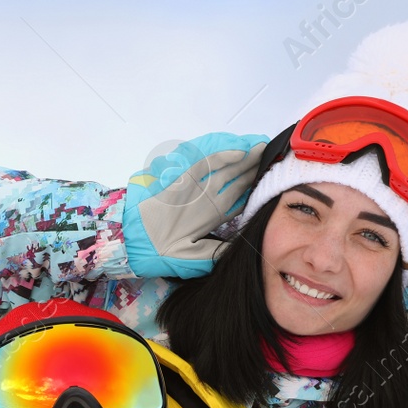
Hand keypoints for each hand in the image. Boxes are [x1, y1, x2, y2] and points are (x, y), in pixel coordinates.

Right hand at [122, 133, 268, 278]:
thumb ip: (218, 252)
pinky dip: (221, 159)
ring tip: (263, 148)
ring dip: (244, 160)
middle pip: (237, 182)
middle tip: (275, 156)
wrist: (132, 242)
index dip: (256, 191)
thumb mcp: (195, 258)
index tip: (275, 183)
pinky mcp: (182, 182)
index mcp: (210, 217)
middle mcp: (206, 201)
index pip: (239, 200)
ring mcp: (195, 190)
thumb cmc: (158, 253)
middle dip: (255, 170)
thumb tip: (243, 249)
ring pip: (225, 171)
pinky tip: (238, 152)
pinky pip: (204, 167)